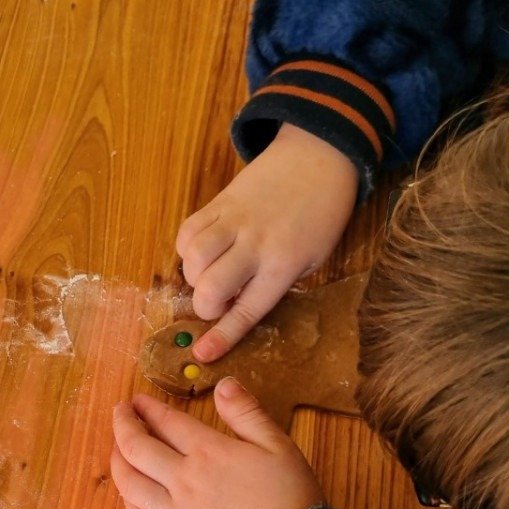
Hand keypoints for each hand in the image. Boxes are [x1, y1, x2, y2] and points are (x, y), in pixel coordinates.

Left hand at [111, 378, 324, 508]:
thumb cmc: (290, 500)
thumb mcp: (279, 446)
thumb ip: (247, 413)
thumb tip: (223, 384)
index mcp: (208, 452)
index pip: (166, 422)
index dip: (146, 408)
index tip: (137, 400)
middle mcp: (183, 480)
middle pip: (136, 448)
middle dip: (122, 424)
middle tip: (119, 413)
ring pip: (129, 483)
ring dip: (117, 461)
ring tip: (117, 449)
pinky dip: (128, 499)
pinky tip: (128, 492)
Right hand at [176, 124, 357, 361]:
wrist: (319, 154)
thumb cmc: (322, 215)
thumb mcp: (313, 258)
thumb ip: (275, 282)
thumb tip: (235, 303)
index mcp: (284, 264)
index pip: (247, 310)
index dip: (222, 336)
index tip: (203, 354)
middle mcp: (255, 245)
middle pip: (209, 287)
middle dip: (205, 306)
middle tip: (220, 300)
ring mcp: (234, 220)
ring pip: (192, 257)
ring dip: (194, 276)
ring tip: (210, 274)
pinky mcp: (219, 200)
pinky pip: (187, 230)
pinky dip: (187, 249)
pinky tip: (202, 251)